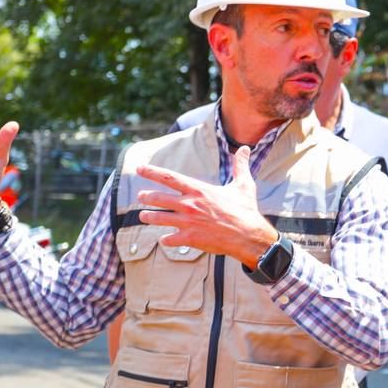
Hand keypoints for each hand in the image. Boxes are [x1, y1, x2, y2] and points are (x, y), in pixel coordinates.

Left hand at [135, 147, 276, 267]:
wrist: (248, 235)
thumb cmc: (245, 210)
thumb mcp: (244, 184)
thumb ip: (240, 165)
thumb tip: (244, 148)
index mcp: (198, 190)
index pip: (169, 177)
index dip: (152, 172)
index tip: (139, 168)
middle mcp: (189, 204)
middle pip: (159, 198)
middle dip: (146, 196)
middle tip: (140, 196)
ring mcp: (187, 222)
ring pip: (159, 218)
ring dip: (148, 217)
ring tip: (142, 216)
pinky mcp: (189, 238)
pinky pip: (170, 239)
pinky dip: (166, 239)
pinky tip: (164, 239)